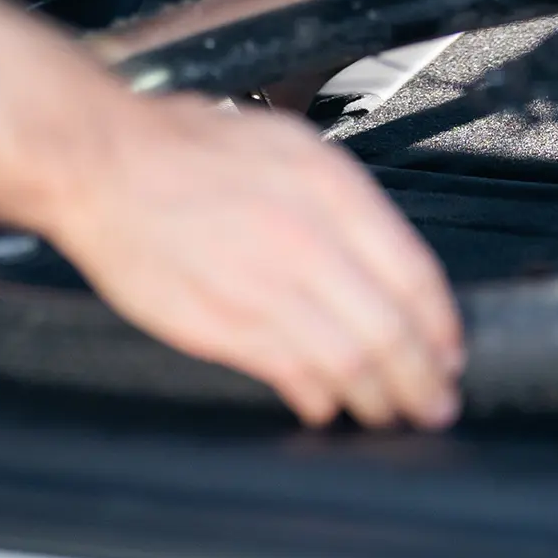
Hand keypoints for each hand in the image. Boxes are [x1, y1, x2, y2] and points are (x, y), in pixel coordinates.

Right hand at [47, 91, 464, 431]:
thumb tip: (384, 258)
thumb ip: (343, 200)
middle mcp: (307, 239)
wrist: (108, 164)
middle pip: (390, 330)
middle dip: (423, 377)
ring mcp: (264, 287)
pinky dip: (319, 398)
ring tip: (392, 414)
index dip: (440, 325)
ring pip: (347, 363)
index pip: (413, 274)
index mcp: (330, 189)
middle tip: (437, 402)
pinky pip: (290, 374)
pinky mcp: (222, 325)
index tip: (450, 350)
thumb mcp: (289, 143)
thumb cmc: (190, 145)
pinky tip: (327, 406)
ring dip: (378, 398)